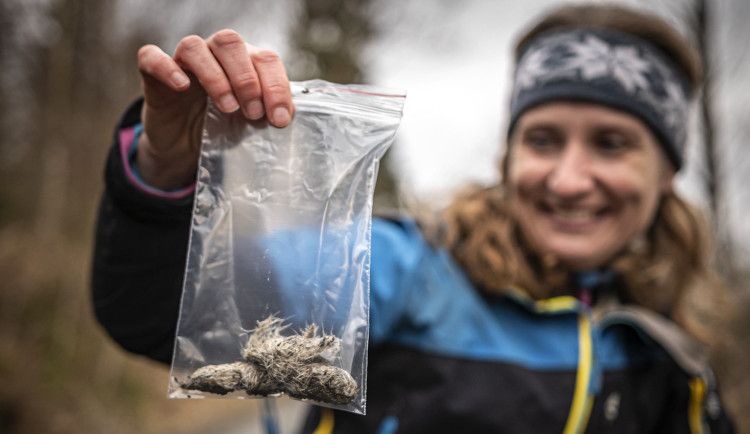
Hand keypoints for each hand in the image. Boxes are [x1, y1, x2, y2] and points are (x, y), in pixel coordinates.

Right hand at [135, 29, 294, 189]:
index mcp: (244, 61)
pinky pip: (152, 57)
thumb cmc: (221, 127)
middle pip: (230, 42)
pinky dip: (167, 68)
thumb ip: (268, 114)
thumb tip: (287, 112)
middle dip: (247, 80)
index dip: (276, 87)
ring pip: (194, 46)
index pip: (265, 59)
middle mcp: (214, 53)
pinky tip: (183, 86)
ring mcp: (182, 61)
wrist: (184, 146)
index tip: (279, 119)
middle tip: (252, 113)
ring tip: (227, 107)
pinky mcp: (153, 75)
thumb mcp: (249, 123)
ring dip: (215, 76)